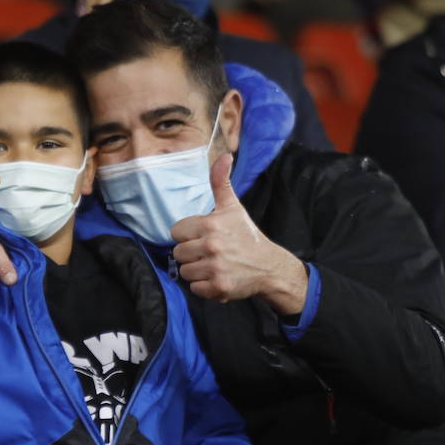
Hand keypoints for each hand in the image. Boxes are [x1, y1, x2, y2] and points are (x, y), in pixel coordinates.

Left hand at [170, 154, 307, 313]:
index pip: (176, 232)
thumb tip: (225, 155)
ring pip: (185, 272)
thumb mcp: (233, 207)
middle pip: (178, 254)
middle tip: (211, 252)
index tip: (204, 236)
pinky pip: (194, 288)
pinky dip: (204, 286)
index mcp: (210, 225)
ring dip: (196, 271)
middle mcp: (212, 246)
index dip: (188, 235)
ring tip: (214, 265)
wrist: (268, 266)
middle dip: (192, 254)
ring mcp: (215, 268)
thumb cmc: (246, 235)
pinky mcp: (219, 287)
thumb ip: (221, 182)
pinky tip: (217, 277)